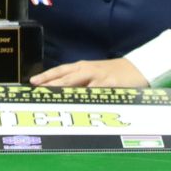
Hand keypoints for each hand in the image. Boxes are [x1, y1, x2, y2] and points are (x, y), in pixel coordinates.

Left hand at [32, 58, 149, 89]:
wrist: (138, 68)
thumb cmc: (113, 73)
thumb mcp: (95, 74)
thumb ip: (80, 82)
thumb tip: (60, 91)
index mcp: (82, 67)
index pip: (60, 71)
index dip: (46, 76)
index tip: (32, 82)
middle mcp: (88, 70)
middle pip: (65, 77)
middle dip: (50, 83)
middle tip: (36, 90)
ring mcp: (98, 77)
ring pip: (77, 83)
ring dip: (62, 89)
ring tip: (49, 96)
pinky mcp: (110, 84)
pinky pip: (94, 92)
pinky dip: (85, 96)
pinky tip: (76, 102)